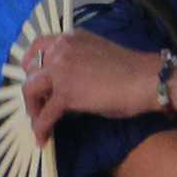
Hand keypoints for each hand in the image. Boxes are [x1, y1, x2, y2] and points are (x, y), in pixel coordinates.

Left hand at [20, 33, 162, 137]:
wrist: (146, 79)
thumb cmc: (130, 69)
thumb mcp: (95, 55)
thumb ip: (75, 63)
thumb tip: (63, 87)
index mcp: (70, 37)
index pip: (37, 45)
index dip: (31, 63)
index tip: (34, 76)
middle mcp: (61, 49)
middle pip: (30, 68)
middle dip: (31, 87)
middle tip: (38, 102)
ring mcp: (61, 70)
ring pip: (30, 88)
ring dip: (32, 107)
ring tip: (38, 120)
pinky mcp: (65, 93)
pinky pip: (46, 113)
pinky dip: (41, 127)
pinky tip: (42, 138)